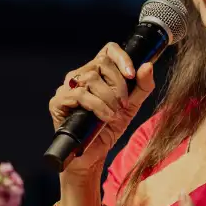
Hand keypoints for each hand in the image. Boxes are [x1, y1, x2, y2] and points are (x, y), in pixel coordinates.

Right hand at [49, 45, 154, 175]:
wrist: (93, 156)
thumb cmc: (108, 129)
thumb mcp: (131, 106)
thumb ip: (142, 86)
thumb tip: (147, 65)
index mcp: (96, 72)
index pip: (108, 49)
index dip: (121, 57)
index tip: (132, 75)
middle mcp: (79, 76)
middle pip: (101, 62)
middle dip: (118, 85)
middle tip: (123, 104)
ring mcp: (66, 88)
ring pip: (90, 78)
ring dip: (108, 98)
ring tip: (114, 114)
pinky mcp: (58, 102)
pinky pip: (79, 95)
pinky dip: (98, 106)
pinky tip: (105, 118)